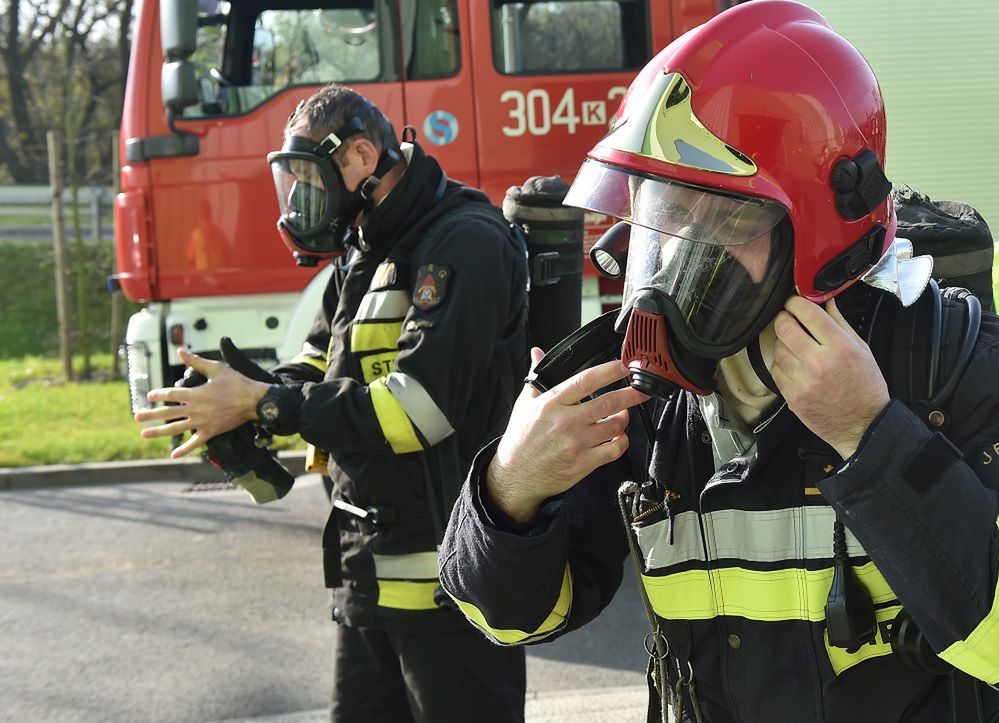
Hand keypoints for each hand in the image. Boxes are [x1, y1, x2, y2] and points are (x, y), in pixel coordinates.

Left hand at [134, 348, 270, 457]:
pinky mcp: (211, 431)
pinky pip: (195, 443)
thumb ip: (196, 362)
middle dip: (151, 414)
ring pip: (176, 428)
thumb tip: (180, 351)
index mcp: (196, 393)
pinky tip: (173, 454)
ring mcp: (202, 422)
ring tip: (144, 434)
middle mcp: (196, 409)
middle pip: (168, 412)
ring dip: (159, 432)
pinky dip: (184, 449)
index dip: (159, 394)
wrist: (254, 401)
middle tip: (137, 417)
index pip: (171, 394)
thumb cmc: (237, 383)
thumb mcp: (216, 369)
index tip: (150, 396)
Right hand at [487, 348, 649, 523]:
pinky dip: (622, 442)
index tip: (626, 365)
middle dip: (631, 394)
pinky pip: (614, 450)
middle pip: (609, 403)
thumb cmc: (521, 439)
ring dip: (624, 419)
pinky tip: (618, 437)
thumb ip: (536, 377)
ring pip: (615, 427)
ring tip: (622, 415)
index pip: (587, 380)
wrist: (515, 475)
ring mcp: (576, 444)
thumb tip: (537, 353)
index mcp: (552, 403)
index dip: (610, 371)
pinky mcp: (583, 464)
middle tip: (642, 389)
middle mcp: (566, 422)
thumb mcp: (524, 404)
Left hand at [772, 296, 889, 458]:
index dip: (795, 302)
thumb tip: (825, 301)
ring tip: (795, 346)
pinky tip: (794, 366)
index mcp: (839, 347)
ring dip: (782, 343)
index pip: (807, 312)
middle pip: (784, 327)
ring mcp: (802, 380)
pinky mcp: (792, 396)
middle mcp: (819, 362)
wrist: (862, 425)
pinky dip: (781, 364)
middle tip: (788, 319)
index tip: (793, 302)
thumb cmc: (865, 387)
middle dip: (783, 318)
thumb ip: (840, 323)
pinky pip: (775, 370)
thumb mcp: (862, 350)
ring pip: (777, 348)